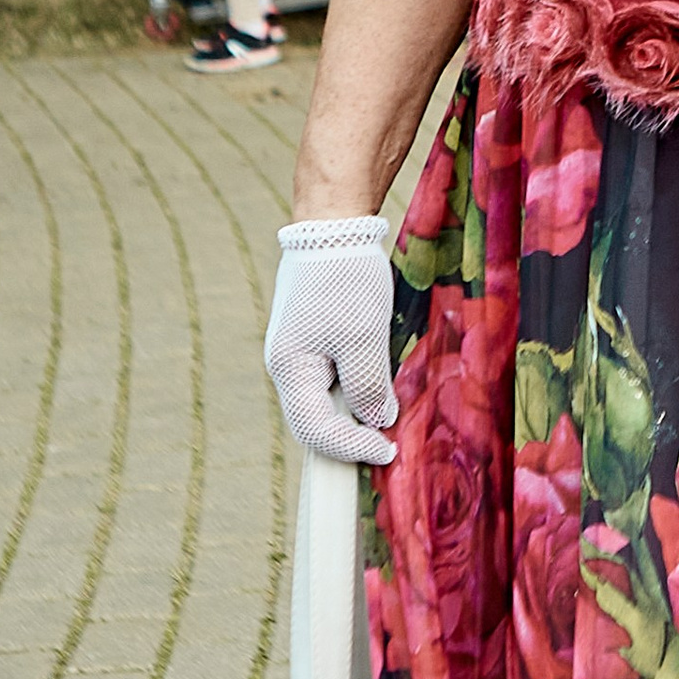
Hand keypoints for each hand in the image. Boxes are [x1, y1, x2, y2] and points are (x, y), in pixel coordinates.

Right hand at [264, 218, 398, 464]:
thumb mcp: (363, 336)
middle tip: (391, 443)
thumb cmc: (346, 279)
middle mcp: (288, 367)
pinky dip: (357, 391)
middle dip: (351, 437)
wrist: (334, 227)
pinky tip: (381, 388)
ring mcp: (300, 354)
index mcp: (290, 369)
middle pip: (316, 422)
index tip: (389, 450)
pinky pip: (334, 380)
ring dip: (356, 415)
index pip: (314, 431)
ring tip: (390, 417)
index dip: (351, 448)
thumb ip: (368, 385)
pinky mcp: (316, 341)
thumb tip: (377, 421)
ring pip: (326, 402)